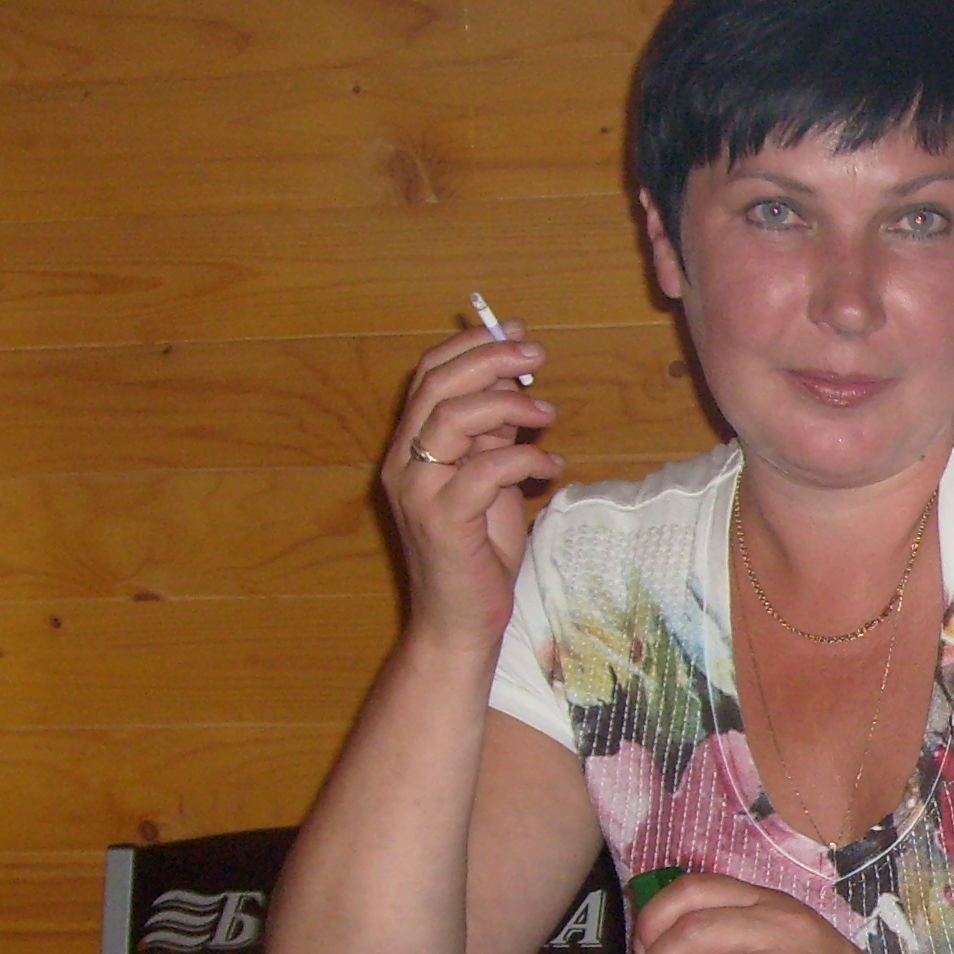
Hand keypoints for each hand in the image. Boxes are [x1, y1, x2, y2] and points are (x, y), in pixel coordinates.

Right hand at [384, 319, 562, 646]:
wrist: (460, 621)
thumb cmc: (477, 552)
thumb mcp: (489, 481)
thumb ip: (492, 435)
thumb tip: (512, 381)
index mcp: (410, 447)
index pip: (429, 375)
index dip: (473, 346)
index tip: (517, 332)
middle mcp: (403, 463)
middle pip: (438, 385)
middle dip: (491, 358)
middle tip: (536, 353)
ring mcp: (418, 491)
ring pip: (454, 418)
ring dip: (508, 405)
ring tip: (548, 414)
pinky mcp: (444, 521)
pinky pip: (486, 470)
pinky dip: (525, 460)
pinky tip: (550, 469)